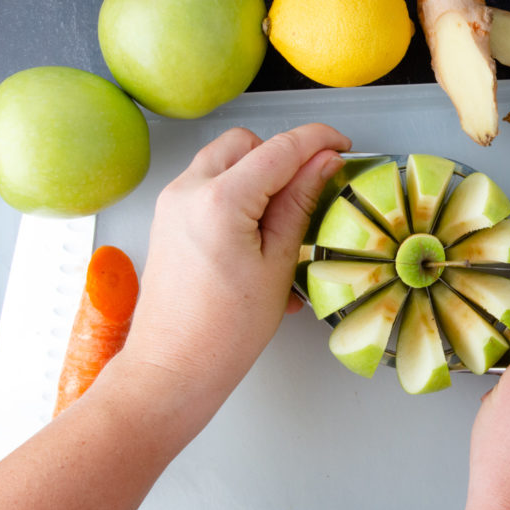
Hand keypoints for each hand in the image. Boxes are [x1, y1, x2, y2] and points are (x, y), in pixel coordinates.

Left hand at [0, 123, 350, 509]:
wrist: (173, 368)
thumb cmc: (227, 330)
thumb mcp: (278, 264)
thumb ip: (300, 203)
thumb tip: (323, 162)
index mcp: (221, 201)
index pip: (279, 148)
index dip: (318, 140)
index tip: (343, 145)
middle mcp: (188, 190)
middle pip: (246, 143)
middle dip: (282, 155)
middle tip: (313, 187)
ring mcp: (172, 202)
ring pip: (224, 159)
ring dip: (258, 171)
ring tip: (284, 215)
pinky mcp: (167, 218)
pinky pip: (208, 184)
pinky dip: (237, 191)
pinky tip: (258, 231)